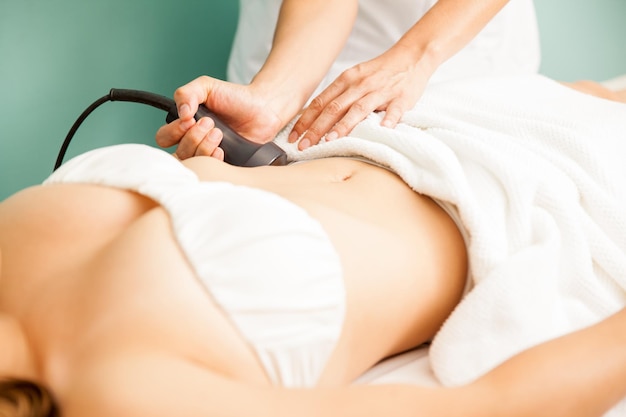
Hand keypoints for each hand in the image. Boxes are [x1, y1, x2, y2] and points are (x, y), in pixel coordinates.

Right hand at [155, 76, 283, 159]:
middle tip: (211, 124)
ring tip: (219, 133)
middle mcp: (194, 144)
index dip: (174, 131)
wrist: (263, 108)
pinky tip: (223, 149)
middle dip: (192, 138)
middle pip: (178, 152)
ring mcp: (209, 156)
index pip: (164, 138)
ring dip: (204, 147)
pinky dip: (214, 160)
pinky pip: (212, 171)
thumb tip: (181, 114)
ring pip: (194, 162)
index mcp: (185, 127)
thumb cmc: (235, 97)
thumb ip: (186, 93)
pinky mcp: (225, 165)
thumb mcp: (207, 87)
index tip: (190, 119)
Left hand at [288, 46, 432, 149]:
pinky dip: (388, 120)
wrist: (411, 57)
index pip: (320, 102)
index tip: (293, 136)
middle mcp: (360, 85)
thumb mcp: (354, 78)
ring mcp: (381, 91)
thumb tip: (314, 117)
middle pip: (334, 108)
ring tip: (331, 140)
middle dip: (316, 128)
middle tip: (304, 145)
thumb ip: (338, 96)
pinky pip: (394, 110)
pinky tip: (382, 130)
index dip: (305, 120)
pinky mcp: (401, 98)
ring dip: (343, 126)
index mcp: (346, 80)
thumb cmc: (380, 72)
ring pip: (358, 109)